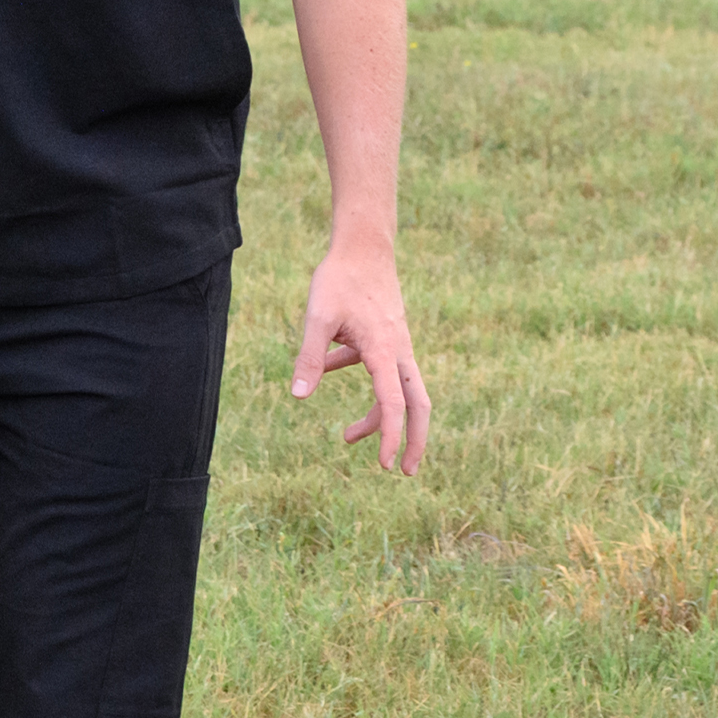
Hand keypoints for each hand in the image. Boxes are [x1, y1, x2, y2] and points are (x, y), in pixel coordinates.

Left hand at [289, 238, 429, 474]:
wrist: (363, 244)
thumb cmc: (339, 278)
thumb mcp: (317, 317)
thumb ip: (310, 357)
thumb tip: (299, 397)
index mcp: (384, 350)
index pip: (393, 403)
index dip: (392, 437)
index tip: (388, 465)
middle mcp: (400, 351)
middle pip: (418, 404)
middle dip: (415, 440)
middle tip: (405, 472)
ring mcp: (398, 344)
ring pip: (400, 389)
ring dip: (379, 416)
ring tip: (346, 437)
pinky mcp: (389, 336)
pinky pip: (381, 368)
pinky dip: (360, 379)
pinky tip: (327, 371)